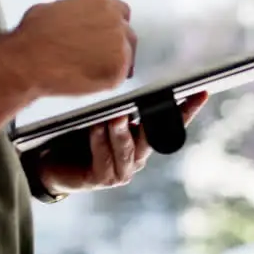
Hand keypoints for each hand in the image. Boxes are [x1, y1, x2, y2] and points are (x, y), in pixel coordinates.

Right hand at [10, 0, 135, 97]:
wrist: (29, 60)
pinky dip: (106, 80)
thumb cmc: (33, 38)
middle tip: (98, 56)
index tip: (105, 35)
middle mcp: (112, 19)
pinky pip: (119, 76)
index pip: (120, 12)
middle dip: (114, 45)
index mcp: (98, 1)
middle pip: (126, 34)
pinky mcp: (117, 68)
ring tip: (89, 70)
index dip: (112, 26)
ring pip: (125, 56)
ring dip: (111, 62)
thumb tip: (70, 21)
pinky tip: (89, 79)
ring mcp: (118, 44)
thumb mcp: (50, 10)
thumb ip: (72, 14)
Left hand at [38, 92, 208, 193]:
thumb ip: (116, 104)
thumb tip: (120, 74)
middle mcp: (137, 157)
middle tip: (155, 101)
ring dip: (121, 131)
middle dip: (156, 119)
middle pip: (153, 137)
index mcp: (141, 140)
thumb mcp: (100, 116)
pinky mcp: (102, 178)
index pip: (168, 123)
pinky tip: (95, 128)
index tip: (201, 93)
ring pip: (127, 148)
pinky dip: (100, 142)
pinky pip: (104, 159)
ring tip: (116, 116)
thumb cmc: (76, 135)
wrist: (52, 163)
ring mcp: (122, 171)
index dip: (186, 110)